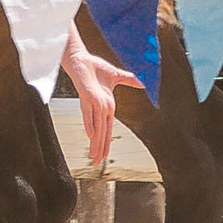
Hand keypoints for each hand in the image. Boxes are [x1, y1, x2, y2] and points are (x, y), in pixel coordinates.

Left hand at [60, 33, 140, 166]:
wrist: (80, 57)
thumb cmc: (94, 66)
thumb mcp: (116, 76)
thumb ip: (129, 80)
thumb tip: (142, 84)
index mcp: (107, 105)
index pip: (107, 128)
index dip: (105, 142)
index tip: (103, 155)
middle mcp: (101, 107)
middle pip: (101, 132)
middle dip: (99, 149)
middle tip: (95, 164)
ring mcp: (94, 103)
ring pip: (96, 127)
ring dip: (96, 143)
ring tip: (93, 158)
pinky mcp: (87, 96)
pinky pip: (89, 113)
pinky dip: (91, 124)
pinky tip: (91, 136)